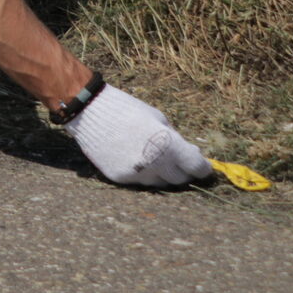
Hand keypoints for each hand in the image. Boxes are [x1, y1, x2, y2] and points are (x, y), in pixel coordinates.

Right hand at [66, 85, 212, 186]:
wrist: (89, 111)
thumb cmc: (128, 109)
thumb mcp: (158, 119)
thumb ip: (175, 140)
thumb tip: (191, 156)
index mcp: (169, 145)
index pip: (197, 168)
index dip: (203, 168)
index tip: (203, 166)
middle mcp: (155, 163)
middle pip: (180, 179)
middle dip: (182, 170)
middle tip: (177, 161)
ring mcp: (137, 173)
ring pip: (160, 183)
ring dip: (161, 173)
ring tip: (151, 157)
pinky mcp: (120, 178)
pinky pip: (139, 181)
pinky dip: (141, 172)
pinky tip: (132, 157)